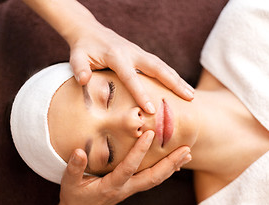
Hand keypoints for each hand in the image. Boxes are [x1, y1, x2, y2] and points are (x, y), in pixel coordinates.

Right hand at [55, 130, 191, 204]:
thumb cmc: (74, 198)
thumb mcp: (69, 183)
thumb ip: (74, 168)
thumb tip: (79, 151)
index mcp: (111, 186)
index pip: (129, 167)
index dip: (140, 151)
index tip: (150, 134)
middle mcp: (125, 189)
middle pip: (153, 177)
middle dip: (171, 163)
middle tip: (186, 149)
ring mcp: (130, 190)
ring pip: (156, 179)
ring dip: (172, 167)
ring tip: (187, 154)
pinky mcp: (131, 188)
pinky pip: (152, 180)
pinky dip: (165, 171)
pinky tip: (174, 164)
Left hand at [66, 10, 193, 113]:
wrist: (90, 31)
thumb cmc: (83, 48)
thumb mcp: (77, 57)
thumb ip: (79, 69)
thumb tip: (84, 81)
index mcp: (117, 56)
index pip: (131, 77)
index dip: (142, 94)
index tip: (152, 110)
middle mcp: (133, 53)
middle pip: (158, 68)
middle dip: (174, 83)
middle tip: (189, 97)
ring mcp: (140, 53)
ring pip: (163, 66)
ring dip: (178, 80)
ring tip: (192, 95)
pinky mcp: (143, 55)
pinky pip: (160, 66)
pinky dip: (172, 77)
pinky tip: (181, 87)